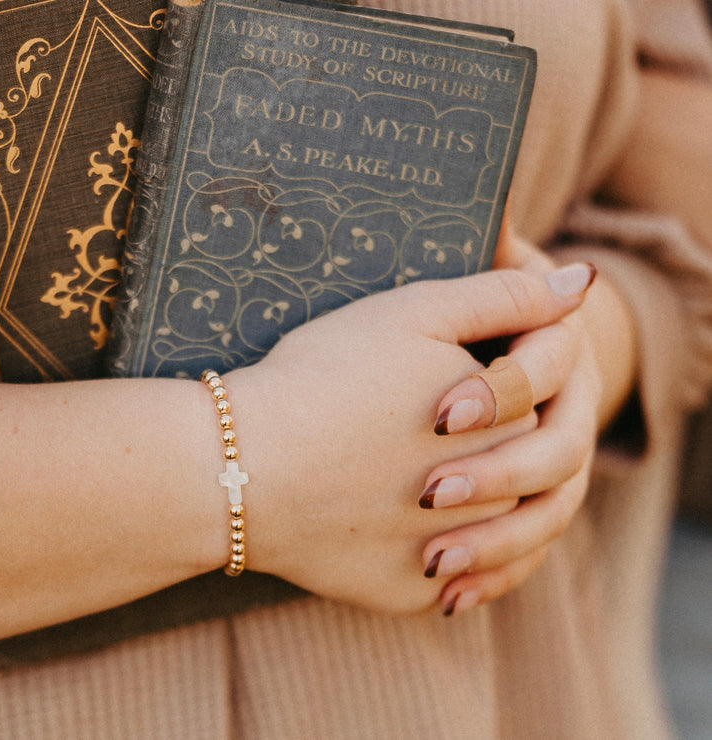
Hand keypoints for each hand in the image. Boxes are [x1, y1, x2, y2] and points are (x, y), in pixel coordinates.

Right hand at [225, 265, 594, 613]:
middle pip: (522, 472)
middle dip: (488, 447)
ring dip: (475, 510)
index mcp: (501, 422)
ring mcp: (446, 553)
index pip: (535, 405)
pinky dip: (444, 565)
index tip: (442, 381)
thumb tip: (578, 284)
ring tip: (424, 481)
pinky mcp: (404, 592)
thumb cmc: (322, 377)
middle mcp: (486, 496)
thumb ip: (501, 296)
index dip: (495, 386)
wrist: (239, 465)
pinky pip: (447, 584)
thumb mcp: (413, 313)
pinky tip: (410, 534)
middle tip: (428, 428)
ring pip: (493, 534)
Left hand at [419, 265, 602, 613]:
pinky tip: (448, 591)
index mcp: (548, 359)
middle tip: (429, 491)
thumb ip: (483, 273)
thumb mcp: (432, 307)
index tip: (441, 410)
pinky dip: (493, 573)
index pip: (548, 373)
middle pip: (557, 455)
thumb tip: (513, 217)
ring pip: (547, 515)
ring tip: (435, 558)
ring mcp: (540, 475)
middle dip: (498, 472)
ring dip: (498, 539)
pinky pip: (521, 555)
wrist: (427, 387)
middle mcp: (556, 417)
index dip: (503, 388)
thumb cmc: (422, 338)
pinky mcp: (513, 519)